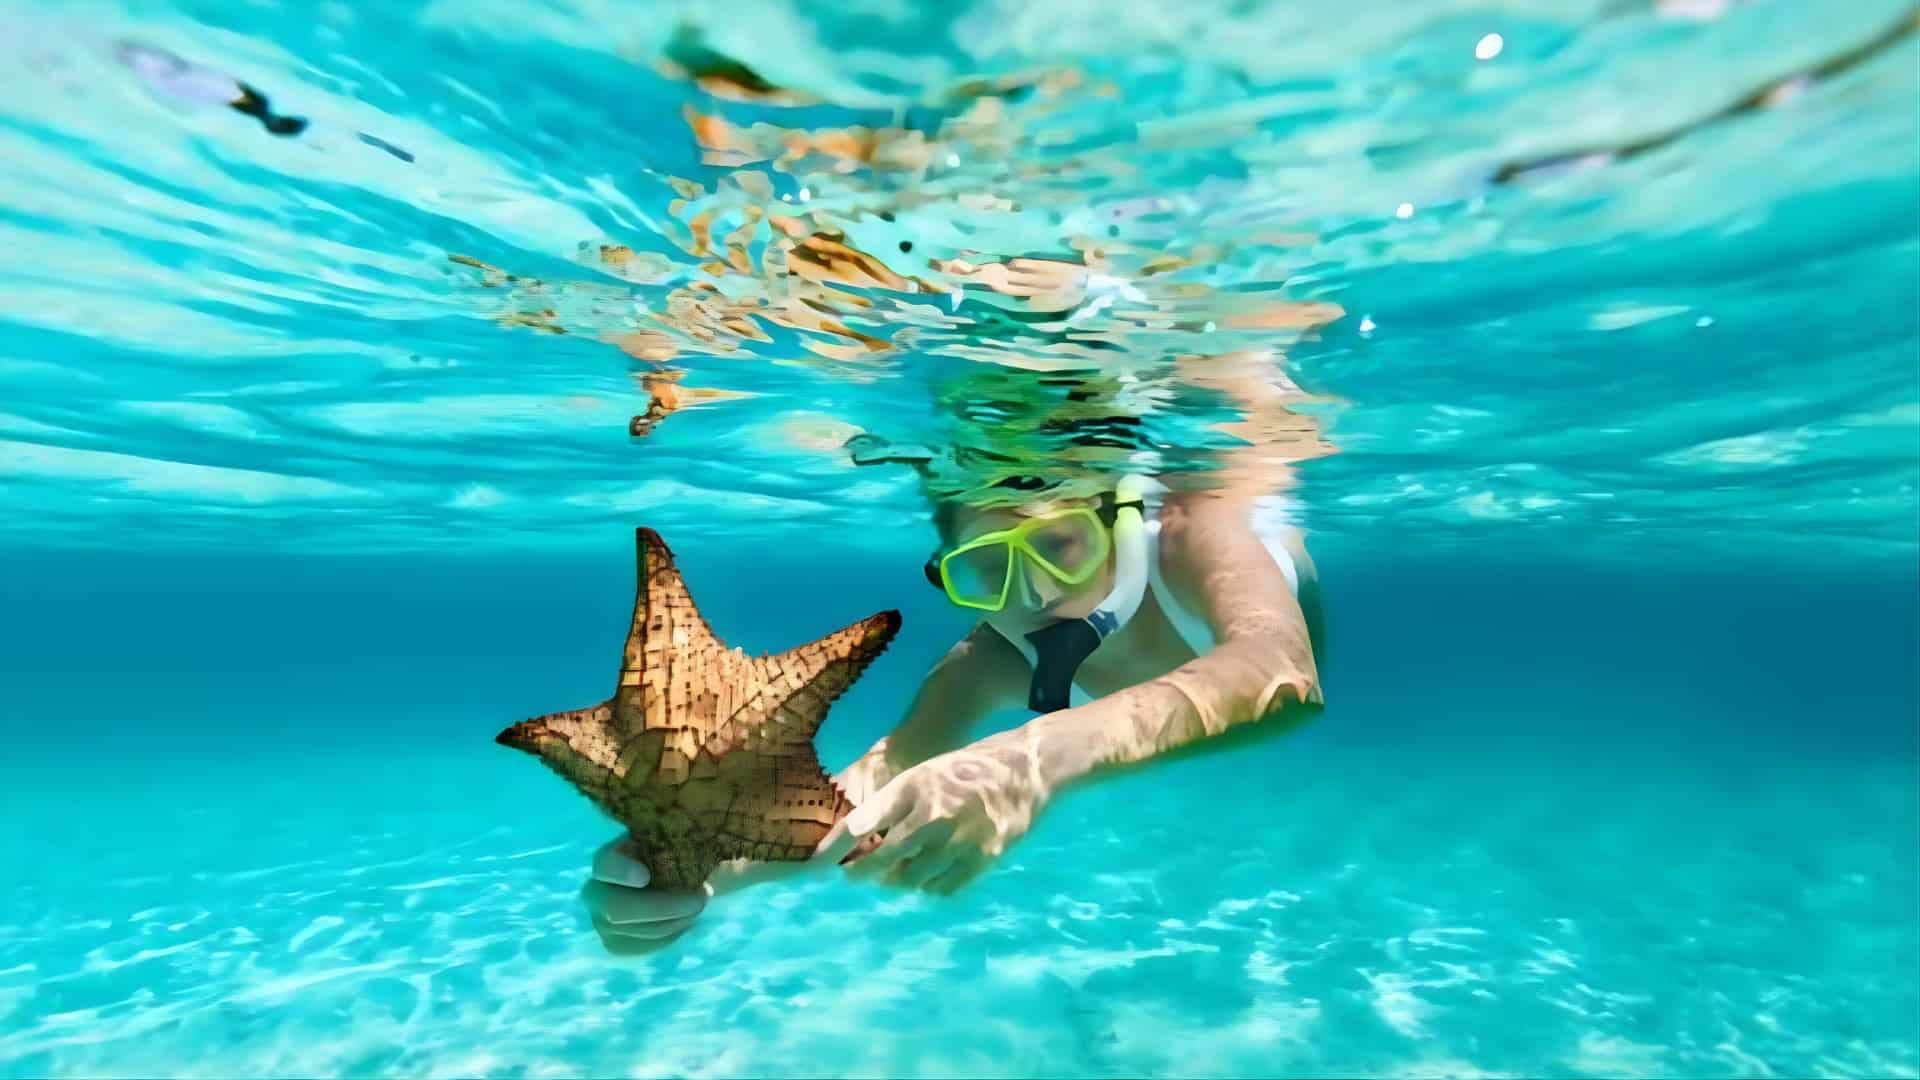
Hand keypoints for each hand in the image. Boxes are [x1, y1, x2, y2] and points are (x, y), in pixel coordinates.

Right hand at [580, 837, 707, 954]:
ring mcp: (601, 922)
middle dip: (664, 906)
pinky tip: (685, 920)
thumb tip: (698, 828)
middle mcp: (594, 891)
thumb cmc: (675, 855)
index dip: (621, 872)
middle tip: (702, 897)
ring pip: (640, 930)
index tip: (645, 876)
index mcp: (608, 859)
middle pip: (616, 909)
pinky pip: (646, 946)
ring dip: (677, 920)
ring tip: (700, 904)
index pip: (605, 866)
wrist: (675, 881)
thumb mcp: (676, 842)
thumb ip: (680, 838)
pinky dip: (673, 934)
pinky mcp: (617, 945)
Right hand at [582, 835, 835, 954]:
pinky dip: (650, 944)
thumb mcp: (784, 835)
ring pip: (610, 927)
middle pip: (602, 903)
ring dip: (654, 928)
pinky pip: (621, 947)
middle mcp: (625, 863)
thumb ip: (813, 837)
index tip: (652, 869)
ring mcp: (622, 894)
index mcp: (645, 833)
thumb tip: (848, 840)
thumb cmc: (760, 837)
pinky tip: (684, 929)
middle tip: (701, 900)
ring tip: (695, 913)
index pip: (602, 858)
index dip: (617, 868)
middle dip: (651, 909)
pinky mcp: (628, 921)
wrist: (741, 850)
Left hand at [820, 731, 1049, 893]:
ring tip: (894, 875)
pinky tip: (927, 876)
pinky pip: (943, 887)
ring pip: (912, 878)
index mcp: (914, 786)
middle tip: (853, 876)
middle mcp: (933, 814)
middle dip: (862, 871)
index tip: (819, 862)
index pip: (863, 822)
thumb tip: (859, 837)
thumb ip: (893, 804)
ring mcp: (959, 839)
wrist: (1026, 768)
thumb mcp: (923, 774)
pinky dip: (930, 887)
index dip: (837, 846)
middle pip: (883, 857)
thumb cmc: (966, 769)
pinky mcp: (983, 858)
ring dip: (897, 880)